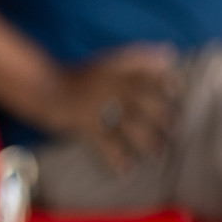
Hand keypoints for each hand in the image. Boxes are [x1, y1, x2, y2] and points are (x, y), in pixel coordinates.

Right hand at [37, 45, 180, 173]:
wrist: (43, 88)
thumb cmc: (80, 76)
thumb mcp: (108, 61)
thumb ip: (138, 57)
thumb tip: (170, 52)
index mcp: (114, 69)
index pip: (146, 71)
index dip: (164, 80)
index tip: (178, 89)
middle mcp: (108, 86)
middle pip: (142, 101)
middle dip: (161, 115)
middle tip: (173, 128)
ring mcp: (96, 107)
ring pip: (129, 125)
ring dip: (146, 140)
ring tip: (157, 150)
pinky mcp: (84, 125)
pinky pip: (104, 144)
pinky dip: (116, 159)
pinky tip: (126, 170)